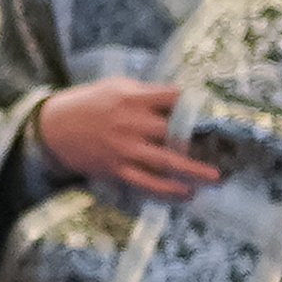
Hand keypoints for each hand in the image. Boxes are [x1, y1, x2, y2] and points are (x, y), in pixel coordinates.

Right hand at [33, 78, 220, 200]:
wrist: (53, 128)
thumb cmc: (88, 103)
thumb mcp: (114, 86)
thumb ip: (145, 92)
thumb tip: (177, 99)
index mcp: (133, 98)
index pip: (174, 99)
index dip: (198, 104)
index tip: (219, 110)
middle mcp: (131, 124)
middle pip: (175, 132)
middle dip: (202, 139)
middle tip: (227, 146)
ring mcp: (125, 149)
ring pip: (166, 163)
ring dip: (193, 172)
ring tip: (216, 179)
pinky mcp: (117, 169)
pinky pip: (147, 183)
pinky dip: (168, 190)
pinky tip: (186, 194)